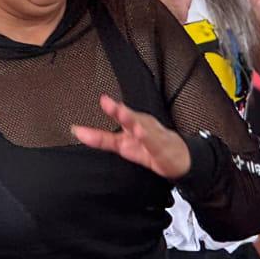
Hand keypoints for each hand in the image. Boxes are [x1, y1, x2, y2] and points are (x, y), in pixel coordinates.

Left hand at [71, 94, 192, 179]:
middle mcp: (141, 127)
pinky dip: (147, 136)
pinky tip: (140, 132)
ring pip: (142, 126)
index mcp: (131, 126)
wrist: (179, 158)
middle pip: (129, 117)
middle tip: (106, 102)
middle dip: (118, 110)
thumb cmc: (152, 148)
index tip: (100, 100)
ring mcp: (152, 135)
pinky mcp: (161, 147)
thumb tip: (80, 132)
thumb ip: (102, 139)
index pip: (117, 118)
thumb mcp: (123, 145)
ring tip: (121, 113)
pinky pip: (153, 141)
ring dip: (131, 119)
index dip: (109, 109)